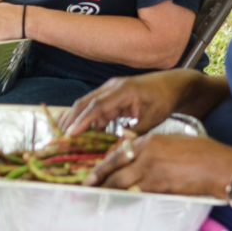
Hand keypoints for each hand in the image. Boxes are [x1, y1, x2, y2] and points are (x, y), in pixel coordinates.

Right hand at [61, 69, 206, 135]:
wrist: (172, 85)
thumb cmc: (165, 99)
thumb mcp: (154, 117)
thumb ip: (136, 131)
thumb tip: (120, 145)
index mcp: (123, 90)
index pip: (97, 105)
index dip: (82, 120)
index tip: (69, 134)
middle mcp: (112, 88)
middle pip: (85, 103)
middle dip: (70, 120)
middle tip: (58, 138)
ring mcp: (110, 91)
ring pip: (87, 106)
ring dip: (75, 121)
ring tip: (63, 137)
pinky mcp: (111, 97)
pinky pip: (95, 109)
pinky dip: (87, 121)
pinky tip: (80, 134)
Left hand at [84, 133, 231, 197]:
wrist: (219, 167)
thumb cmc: (202, 152)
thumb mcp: (173, 140)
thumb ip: (152, 145)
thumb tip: (133, 147)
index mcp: (150, 140)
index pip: (119, 152)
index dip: (104, 163)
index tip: (93, 171)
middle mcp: (147, 154)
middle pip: (115, 168)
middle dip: (98, 178)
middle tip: (85, 186)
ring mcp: (152, 172)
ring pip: (123, 183)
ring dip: (108, 191)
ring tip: (96, 197)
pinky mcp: (160, 187)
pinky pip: (138, 194)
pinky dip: (127, 198)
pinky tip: (120, 203)